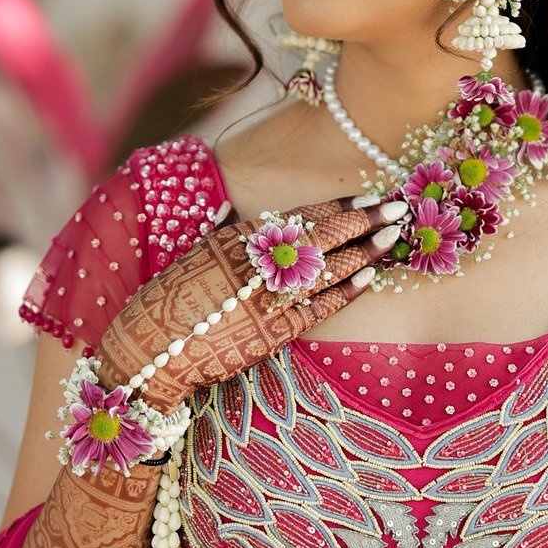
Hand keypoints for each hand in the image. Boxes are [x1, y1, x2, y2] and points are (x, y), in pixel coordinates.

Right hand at [93, 193, 402, 415]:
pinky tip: (369, 277)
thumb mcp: (204, 254)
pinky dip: (347, 291)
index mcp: (240, 239)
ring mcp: (269, 297)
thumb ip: (240, 238)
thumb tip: (274, 224)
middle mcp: (258, 262)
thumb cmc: (173, 300)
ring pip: (329, 268)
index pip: (301, 216)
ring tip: (392, 236)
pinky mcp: (274, 331)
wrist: (151, 351)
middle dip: (363, 220)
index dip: (339, 206)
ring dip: (364, 250)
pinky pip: (321, 307)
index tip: (366, 196)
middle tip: (396, 208)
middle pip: (323, 235)